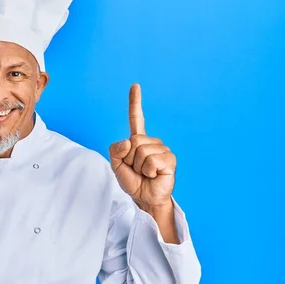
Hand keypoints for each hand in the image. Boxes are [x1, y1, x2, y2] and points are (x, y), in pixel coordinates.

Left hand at [108, 84, 175, 210]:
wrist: (144, 197)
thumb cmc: (132, 181)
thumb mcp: (115, 165)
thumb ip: (115, 150)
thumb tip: (129, 141)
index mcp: (138, 140)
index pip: (136, 118)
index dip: (135, 102)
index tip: (135, 85)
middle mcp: (151, 142)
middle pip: (133, 141)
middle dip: (129, 159)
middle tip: (136, 170)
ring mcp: (162, 149)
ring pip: (140, 151)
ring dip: (138, 167)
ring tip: (145, 174)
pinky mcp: (169, 159)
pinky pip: (151, 160)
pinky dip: (147, 171)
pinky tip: (153, 175)